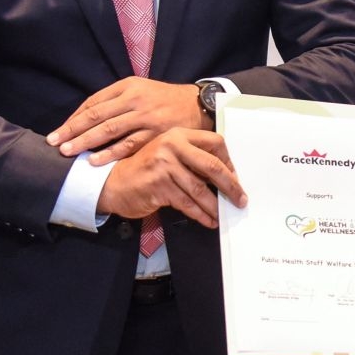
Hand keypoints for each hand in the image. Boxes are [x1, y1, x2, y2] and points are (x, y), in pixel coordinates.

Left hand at [48, 78, 204, 163]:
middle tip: (54, 143)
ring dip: (86, 142)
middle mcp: (135, 99)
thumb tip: (85, 118)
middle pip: (97, 116)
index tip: (58, 132)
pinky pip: (129, 145)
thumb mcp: (140, 90)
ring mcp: (146, 117)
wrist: (198, 105)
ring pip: (109, 130)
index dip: (74, 118)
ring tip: (67, 152)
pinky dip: (110, 153)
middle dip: (72, 130)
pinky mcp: (157, 134)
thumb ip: (115, 101)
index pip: (93, 103)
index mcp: (127, 86)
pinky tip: (95, 160)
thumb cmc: (164, 100)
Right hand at [95, 127, 245, 228]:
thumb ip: (191, 158)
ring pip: (200, 189)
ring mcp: (164, 165)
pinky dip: (200, 214)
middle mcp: (172, 146)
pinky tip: (208, 220)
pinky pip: (187, 203)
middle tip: (240, 199)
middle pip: (212, 165)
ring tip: (222, 215)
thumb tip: (224, 177)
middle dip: (230, 185)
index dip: (229, 161)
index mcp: (178, 134)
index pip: (214, 142)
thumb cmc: (145, 170)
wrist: (113, 182)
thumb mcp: (168, 154)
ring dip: (214, 206)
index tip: (235, 177)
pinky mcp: (158, 185)